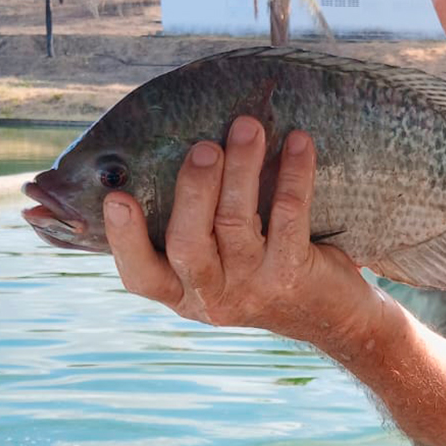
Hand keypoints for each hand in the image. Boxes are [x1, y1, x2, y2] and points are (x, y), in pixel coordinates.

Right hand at [102, 116, 377, 344]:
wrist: (330, 317)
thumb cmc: (260, 273)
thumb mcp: (217, 266)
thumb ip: (187, 227)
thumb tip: (157, 157)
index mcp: (181, 291)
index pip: (140, 276)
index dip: (124, 240)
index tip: (115, 197)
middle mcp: (211, 295)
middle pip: (188, 245)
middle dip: (194, 191)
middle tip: (205, 147)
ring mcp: (253, 287)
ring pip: (237, 224)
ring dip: (242, 170)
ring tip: (248, 128)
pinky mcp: (294, 274)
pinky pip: (288, 217)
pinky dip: (293, 176)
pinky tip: (299, 143)